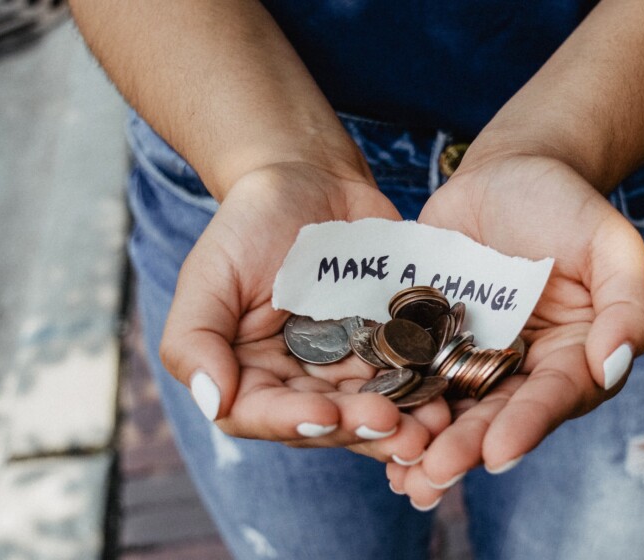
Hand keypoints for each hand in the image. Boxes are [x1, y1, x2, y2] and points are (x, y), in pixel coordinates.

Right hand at [159, 162, 450, 462]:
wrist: (310, 180)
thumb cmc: (249, 224)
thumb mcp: (209, 274)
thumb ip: (194, 339)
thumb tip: (213, 401)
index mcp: (249, 374)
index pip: (262, 414)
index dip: (293, 421)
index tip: (326, 414)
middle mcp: (299, 382)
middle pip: (327, 422)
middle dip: (360, 429)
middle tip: (396, 427)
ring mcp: (348, 368)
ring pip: (373, 410)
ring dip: (404, 425)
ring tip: (432, 427)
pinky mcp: (390, 347)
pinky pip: (410, 377)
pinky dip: (428, 391)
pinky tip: (449, 396)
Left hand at [388, 155, 643, 506]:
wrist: (507, 173)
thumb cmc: (566, 204)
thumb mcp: (610, 242)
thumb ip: (629, 302)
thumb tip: (614, 364)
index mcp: (574, 357)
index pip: (554, 397)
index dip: (528, 425)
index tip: (499, 452)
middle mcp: (523, 370)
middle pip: (496, 416)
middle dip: (467, 447)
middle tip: (435, 473)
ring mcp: (472, 358)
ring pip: (451, 409)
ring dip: (426, 444)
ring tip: (401, 475)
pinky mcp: (429, 341)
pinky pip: (411, 376)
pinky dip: (393, 404)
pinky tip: (368, 430)